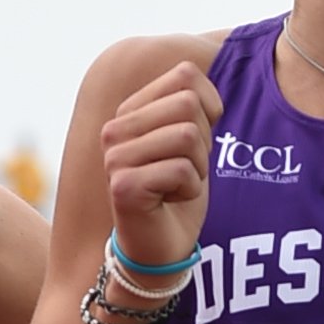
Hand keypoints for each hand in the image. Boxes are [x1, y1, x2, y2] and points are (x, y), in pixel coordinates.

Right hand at [101, 63, 219, 282]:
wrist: (159, 250)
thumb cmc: (177, 193)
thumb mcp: (190, 140)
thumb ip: (191, 104)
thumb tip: (204, 74)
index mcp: (130, 110)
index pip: (186, 75)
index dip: (208, 110)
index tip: (193, 144)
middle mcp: (116, 129)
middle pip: (189, 104)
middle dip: (204, 142)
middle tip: (185, 170)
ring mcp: (115, 157)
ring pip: (189, 136)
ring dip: (197, 168)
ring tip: (176, 186)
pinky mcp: (123, 186)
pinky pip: (182, 170)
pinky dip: (190, 190)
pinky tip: (169, 202)